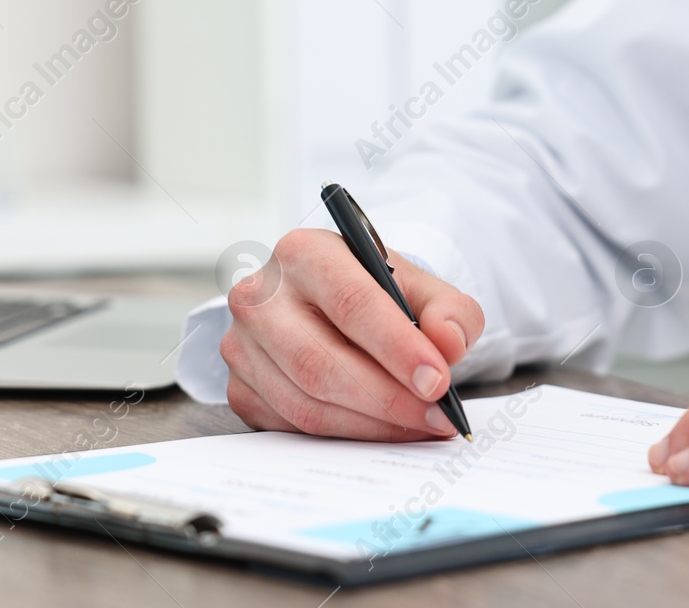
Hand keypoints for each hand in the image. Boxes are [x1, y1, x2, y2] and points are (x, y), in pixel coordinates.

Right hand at [221, 228, 484, 440]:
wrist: (328, 304)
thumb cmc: (372, 291)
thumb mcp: (418, 285)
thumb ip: (448, 308)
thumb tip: (449, 343)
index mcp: (303, 252)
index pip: (350, 302)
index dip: (396, 347)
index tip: (437, 381)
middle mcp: (260, 295)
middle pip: (320, 362)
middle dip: (386, 397)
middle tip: (436, 416)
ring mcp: (241, 345)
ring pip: (306, 403)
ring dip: (370, 424)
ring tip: (419, 425)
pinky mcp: (240, 388)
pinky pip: (293, 426)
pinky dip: (345, 435)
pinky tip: (382, 429)